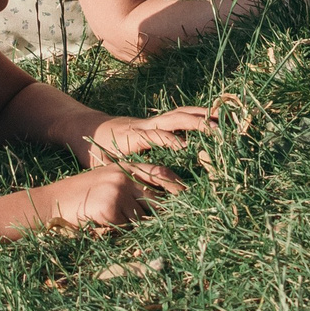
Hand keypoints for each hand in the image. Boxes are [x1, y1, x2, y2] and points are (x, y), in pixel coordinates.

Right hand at [35, 165, 167, 227]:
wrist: (50, 203)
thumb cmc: (80, 198)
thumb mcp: (107, 184)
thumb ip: (131, 189)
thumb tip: (159, 206)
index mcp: (125, 167)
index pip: (160, 172)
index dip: (177, 185)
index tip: (189, 197)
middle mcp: (124, 175)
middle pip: (157, 198)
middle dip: (163, 215)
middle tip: (171, 226)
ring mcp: (118, 190)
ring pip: (142, 217)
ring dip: (133, 226)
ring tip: (111, 221)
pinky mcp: (111, 207)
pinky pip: (126, 227)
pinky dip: (118, 232)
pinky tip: (101, 224)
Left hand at [86, 105, 216, 182]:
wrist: (86, 127)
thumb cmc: (94, 151)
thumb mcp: (101, 166)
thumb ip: (118, 177)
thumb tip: (134, 197)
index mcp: (131, 137)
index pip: (153, 135)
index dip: (168, 140)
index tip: (185, 147)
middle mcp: (144, 125)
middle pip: (172, 118)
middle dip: (194, 122)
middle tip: (216, 129)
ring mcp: (151, 121)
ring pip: (178, 113)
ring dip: (200, 114)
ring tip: (222, 117)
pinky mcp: (155, 122)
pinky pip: (177, 116)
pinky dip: (195, 115)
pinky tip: (212, 118)